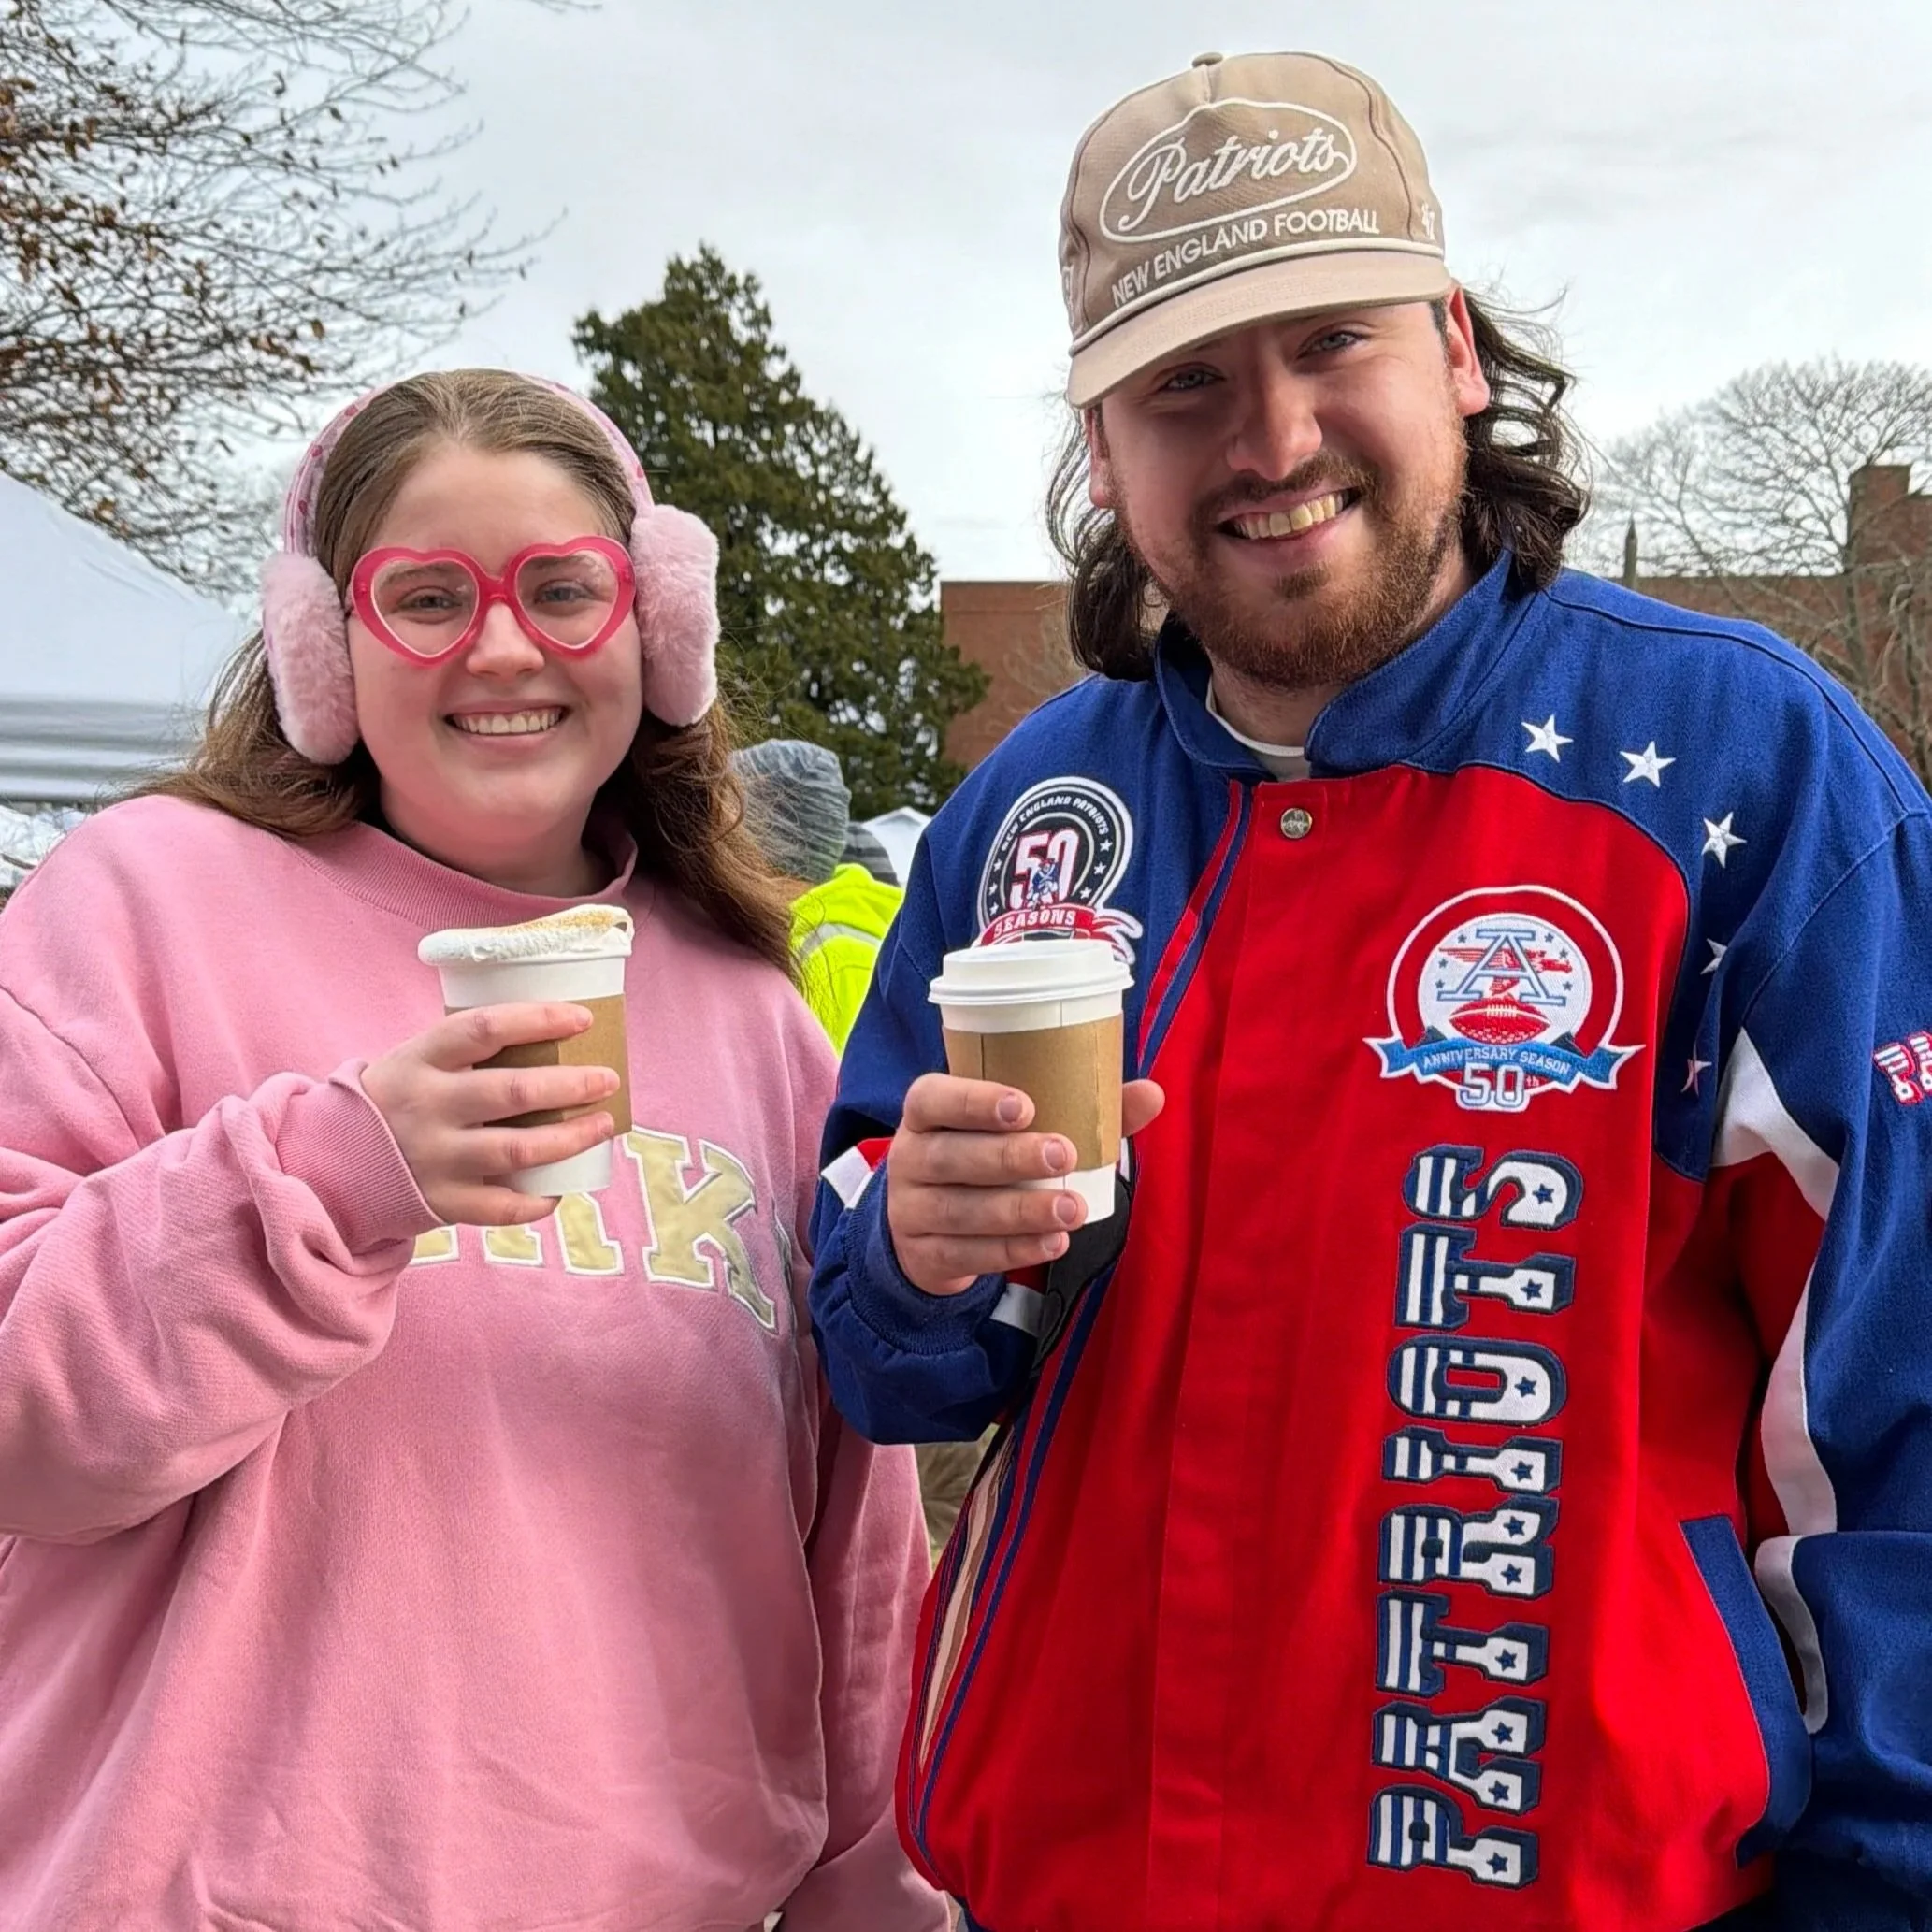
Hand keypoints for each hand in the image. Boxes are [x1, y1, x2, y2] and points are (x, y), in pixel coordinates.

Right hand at [361, 1003, 620, 1226]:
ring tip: (603, 1125)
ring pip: (517, 1149)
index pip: (484, 1028)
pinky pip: (500, 1207)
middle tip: (607, 1079)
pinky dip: (537, 1200)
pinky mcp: (441, 1201)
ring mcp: (434, 1157)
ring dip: (570, 1138)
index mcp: (421, 1059)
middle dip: (571, 1084)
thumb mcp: (418, 1060)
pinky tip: (562, 1187)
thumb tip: (559, 1036)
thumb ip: (471, 1051)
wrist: (332, 1160)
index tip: (583, 1018)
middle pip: (512, 1092)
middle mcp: (427, 1107)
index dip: (538, 1019)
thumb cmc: (399, 1098)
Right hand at [886, 1074, 1164, 1296]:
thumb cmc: (985, 1154)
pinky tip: (1052, 1243)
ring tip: (1071, 1209)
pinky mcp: (925, 1255)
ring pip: (961, 1211)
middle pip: (950, 1156)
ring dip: (1020, 1211)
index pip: (933, 1099)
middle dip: (1009, 1157)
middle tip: (1063, 1154)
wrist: (930, 1222)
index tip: (1024, 1106)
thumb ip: (1081, 1108)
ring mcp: (911, 1210)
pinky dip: (1014, 1250)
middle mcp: (910, 1157)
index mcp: (925, 1112)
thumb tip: (1151, 1093)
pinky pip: (968, 1255)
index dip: (972, 1101)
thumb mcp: (1014, 1127)